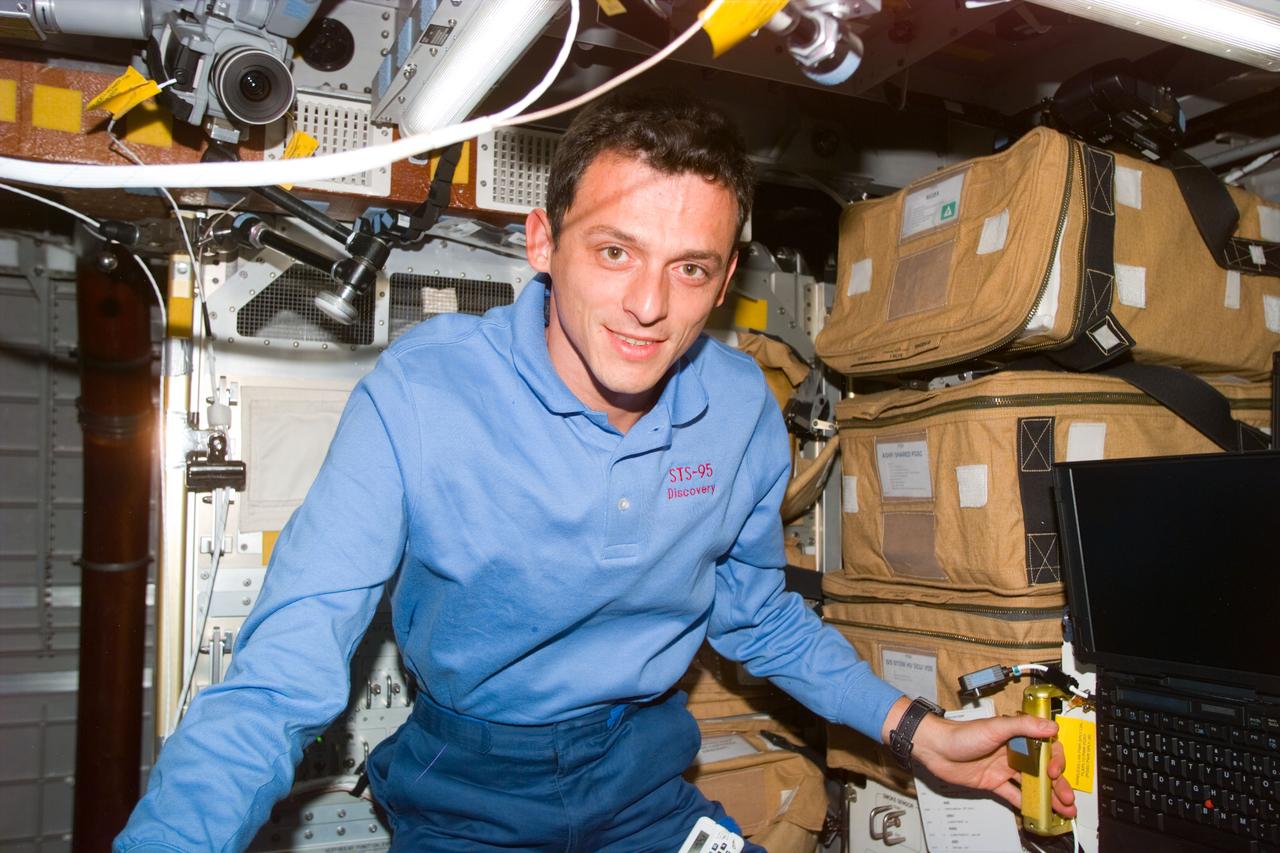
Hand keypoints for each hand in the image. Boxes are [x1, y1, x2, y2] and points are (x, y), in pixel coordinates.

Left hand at [882, 696, 1077, 817]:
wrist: (935, 748)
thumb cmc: (961, 733)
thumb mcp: (995, 727)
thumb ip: (1023, 726)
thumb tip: (1050, 726)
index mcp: (1016, 737)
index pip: (1046, 748)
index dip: (1056, 760)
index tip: (1055, 771)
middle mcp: (1013, 752)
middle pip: (1043, 770)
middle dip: (1059, 785)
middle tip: (1068, 799)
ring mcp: (1004, 769)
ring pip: (1032, 784)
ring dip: (1048, 797)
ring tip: (1062, 810)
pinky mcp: (993, 783)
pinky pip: (1014, 795)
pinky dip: (1026, 804)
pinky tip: (1038, 813)